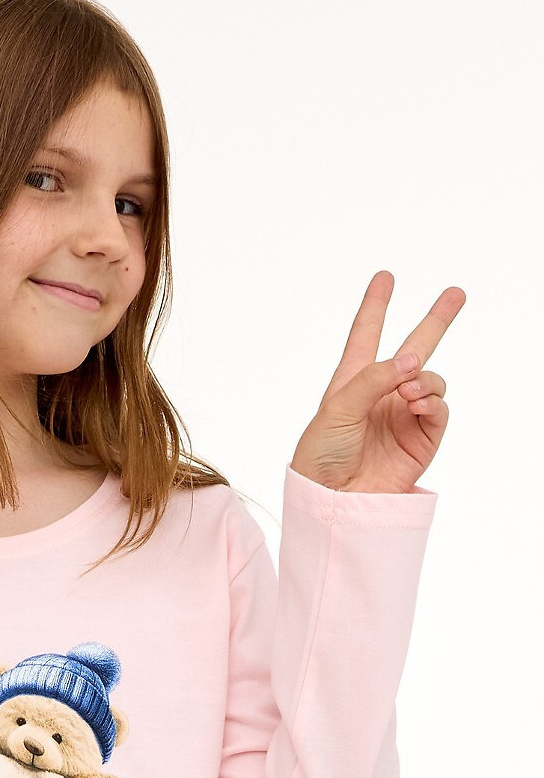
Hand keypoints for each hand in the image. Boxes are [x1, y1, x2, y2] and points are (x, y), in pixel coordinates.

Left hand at [290, 270, 465, 492]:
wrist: (334, 500)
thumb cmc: (322, 455)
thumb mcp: (337, 408)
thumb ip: (374, 378)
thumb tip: (411, 360)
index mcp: (352, 381)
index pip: (366, 334)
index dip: (375, 306)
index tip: (384, 278)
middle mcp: (381, 394)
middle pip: (414, 348)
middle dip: (435, 320)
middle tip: (455, 293)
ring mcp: (403, 415)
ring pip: (431, 379)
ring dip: (425, 378)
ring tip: (408, 392)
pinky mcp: (421, 439)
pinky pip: (439, 409)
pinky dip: (433, 400)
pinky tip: (417, 403)